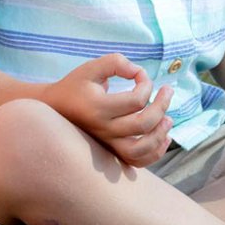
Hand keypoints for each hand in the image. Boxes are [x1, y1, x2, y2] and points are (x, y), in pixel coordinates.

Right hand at [46, 53, 173, 167]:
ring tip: (169, 119)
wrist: (56, 108)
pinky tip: (163, 136)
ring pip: (140, 150)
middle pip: (142, 124)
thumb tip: (139, 72)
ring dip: (160, 134)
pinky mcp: (111, 152)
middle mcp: (103, 129)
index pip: (135, 100)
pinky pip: (136, 162)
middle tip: (168, 91)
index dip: (146, 84)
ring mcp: (107, 144)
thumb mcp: (92, 67)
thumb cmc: (77, 85)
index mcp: (98, 107)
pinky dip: (154, 153)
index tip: (141, 75)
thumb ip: (116, 63)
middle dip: (162, 105)